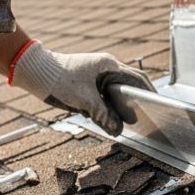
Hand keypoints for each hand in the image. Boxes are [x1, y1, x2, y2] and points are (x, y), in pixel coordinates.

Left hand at [10, 41, 155, 135]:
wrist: (36, 73)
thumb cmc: (59, 79)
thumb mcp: (84, 100)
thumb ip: (104, 115)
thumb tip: (118, 129)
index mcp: (110, 66)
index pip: (138, 79)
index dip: (149, 92)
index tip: (158, 105)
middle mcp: (107, 69)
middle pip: (128, 88)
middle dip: (133, 104)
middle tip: (142, 119)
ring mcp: (98, 77)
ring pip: (115, 95)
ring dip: (118, 109)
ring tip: (124, 123)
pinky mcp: (89, 85)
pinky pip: (104, 98)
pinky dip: (106, 109)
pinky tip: (107, 120)